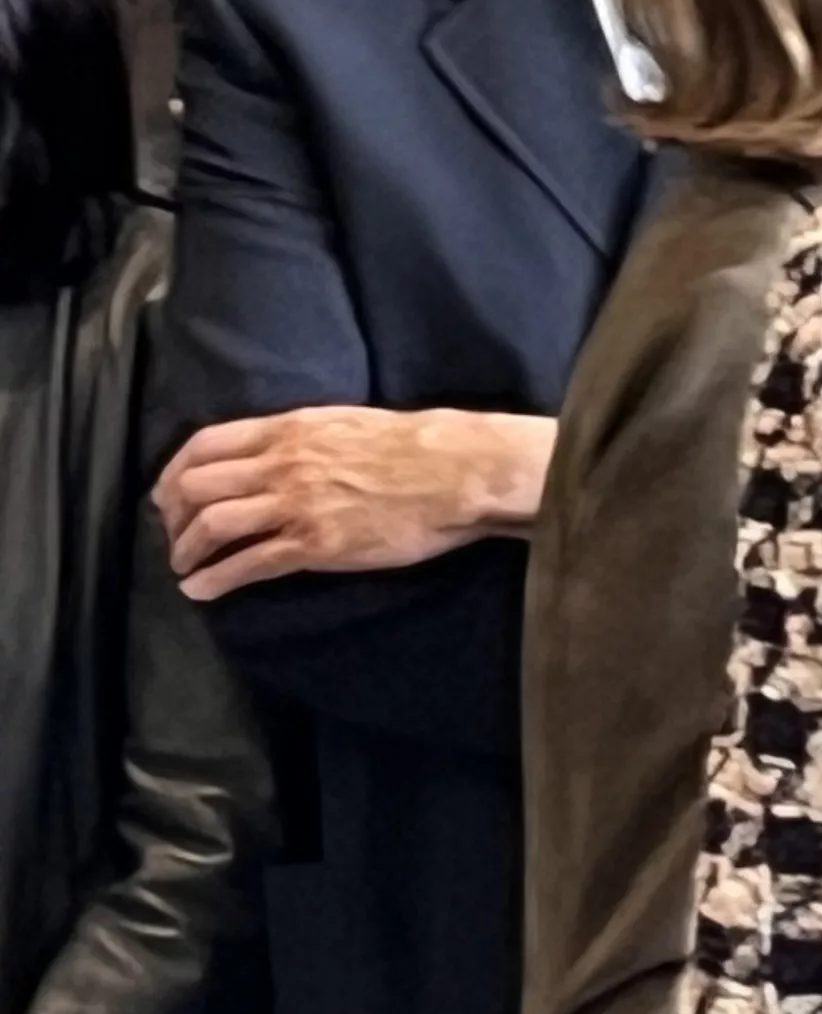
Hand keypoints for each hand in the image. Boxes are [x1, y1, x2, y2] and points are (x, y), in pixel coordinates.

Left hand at [152, 406, 553, 598]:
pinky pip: (248, 563)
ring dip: (187, 548)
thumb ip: (303, 437)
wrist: (458, 472)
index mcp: (288, 430)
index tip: (170, 492)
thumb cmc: (416, 446)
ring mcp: (295, 505)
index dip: (174, 470)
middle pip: (196, 486)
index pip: (204, 444)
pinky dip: (215, 579)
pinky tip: (200, 591)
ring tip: (183, 565)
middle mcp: (280, 464)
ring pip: (213, 524)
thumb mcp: (345, 422)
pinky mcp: (314, 545)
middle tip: (173, 534)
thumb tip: (280, 451)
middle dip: (173, 514)